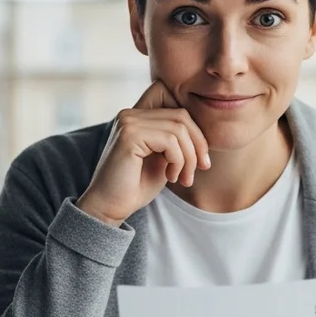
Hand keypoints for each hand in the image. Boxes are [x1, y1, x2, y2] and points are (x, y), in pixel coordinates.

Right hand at [76, 80, 210, 226]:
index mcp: (138, 116)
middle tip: (199, 170)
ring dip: (188, 157)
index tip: (201, 159)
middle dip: (198, 145)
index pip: (178, 108)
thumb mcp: (165, 159)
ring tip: (182, 178)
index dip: (196, 131)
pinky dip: (178, 161)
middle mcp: (130, 114)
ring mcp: (128, 122)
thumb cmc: (136, 186)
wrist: (110, 207)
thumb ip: (178, 141)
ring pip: (179, 128)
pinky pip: (170, 140)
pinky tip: (170, 176)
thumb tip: (205, 132)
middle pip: (182, 116)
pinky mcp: (129, 134)